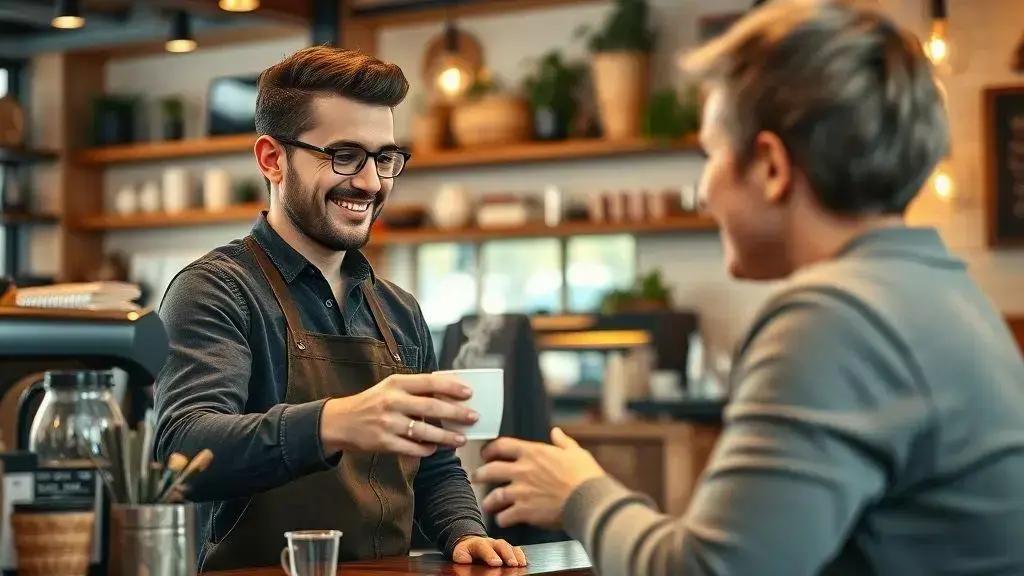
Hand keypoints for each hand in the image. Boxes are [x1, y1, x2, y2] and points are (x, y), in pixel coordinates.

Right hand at [319, 373, 478, 457]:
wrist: (339, 422)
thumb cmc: (371, 403)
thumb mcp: (390, 388)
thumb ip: (415, 388)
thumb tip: (449, 389)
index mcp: (396, 384)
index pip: (429, 382)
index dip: (451, 387)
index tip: (469, 392)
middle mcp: (392, 402)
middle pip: (431, 408)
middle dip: (456, 413)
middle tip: (473, 417)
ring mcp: (387, 423)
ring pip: (425, 432)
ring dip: (446, 437)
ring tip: (460, 439)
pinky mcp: (383, 443)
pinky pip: (412, 448)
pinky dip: (427, 449)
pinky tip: (435, 449)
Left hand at [451, 536, 527, 566]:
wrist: (471, 545)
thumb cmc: (466, 552)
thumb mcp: (460, 553)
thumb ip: (462, 556)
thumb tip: (465, 559)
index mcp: (478, 543)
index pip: (484, 547)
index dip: (490, 554)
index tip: (496, 562)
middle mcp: (491, 543)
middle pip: (501, 545)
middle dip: (507, 554)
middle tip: (512, 564)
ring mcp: (500, 546)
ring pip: (510, 547)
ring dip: (516, 555)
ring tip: (520, 564)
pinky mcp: (507, 550)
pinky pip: (516, 550)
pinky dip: (521, 555)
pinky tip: (524, 562)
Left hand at [475, 428, 604, 529]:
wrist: (588, 500)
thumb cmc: (585, 476)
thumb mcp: (575, 452)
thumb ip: (563, 442)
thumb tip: (556, 432)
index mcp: (533, 453)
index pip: (502, 445)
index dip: (490, 449)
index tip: (486, 454)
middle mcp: (522, 470)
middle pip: (490, 470)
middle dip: (480, 474)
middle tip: (476, 477)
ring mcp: (521, 491)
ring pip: (493, 496)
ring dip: (488, 501)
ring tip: (487, 504)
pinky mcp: (524, 511)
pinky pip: (505, 516)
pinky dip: (502, 519)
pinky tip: (503, 520)